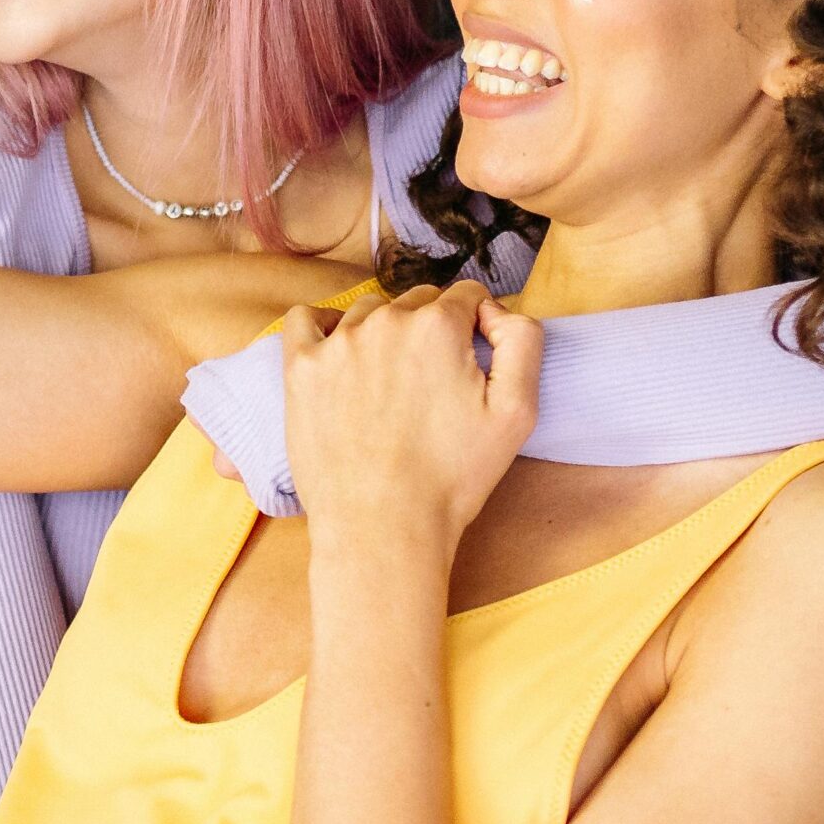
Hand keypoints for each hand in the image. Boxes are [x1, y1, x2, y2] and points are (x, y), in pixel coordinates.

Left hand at [282, 281, 541, 550]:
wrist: (382, 526)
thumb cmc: (451, 477)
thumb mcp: (518, 411)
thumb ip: (522, 342)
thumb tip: (496, 310)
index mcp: (438, 326)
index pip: (465, 296)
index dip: (475, 326)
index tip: (469, 362)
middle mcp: (385, 323)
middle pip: (418, 302)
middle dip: (431, 331)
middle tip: (431, 385)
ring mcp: (337, 344)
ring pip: (369, 312)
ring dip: (383, 333)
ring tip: (389, 383)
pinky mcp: (300, 369)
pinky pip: (304, 320)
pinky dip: (323, 327)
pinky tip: (339, 353)